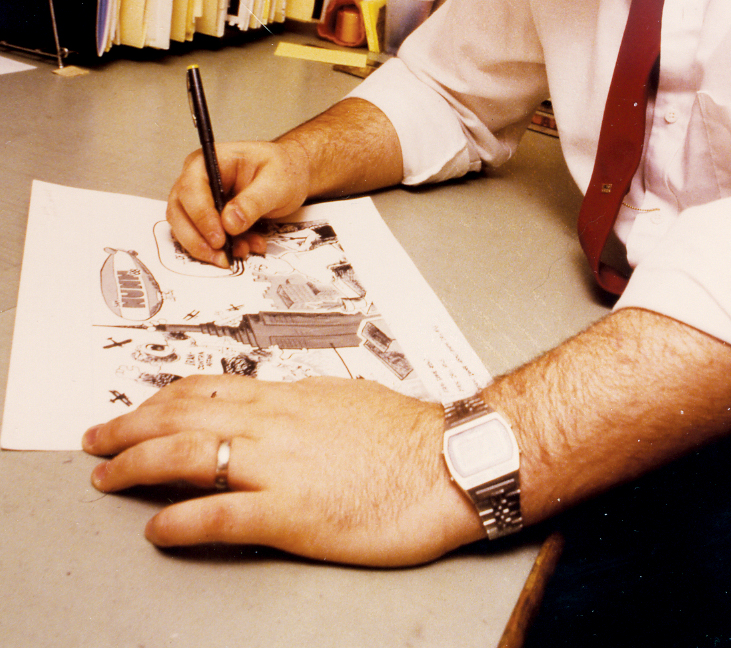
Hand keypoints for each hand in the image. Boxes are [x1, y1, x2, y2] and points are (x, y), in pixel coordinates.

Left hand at [82, 375, 479, 565]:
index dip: (159, 400)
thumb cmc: (406, 435)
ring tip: (106, 477)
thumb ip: (301, 407)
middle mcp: (274, 424)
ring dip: (137, 465)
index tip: (132, 411)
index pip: (206, 390)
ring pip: (188, 455)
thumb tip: (272, 410)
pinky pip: (220, 516)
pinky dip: (180, 521)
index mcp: (288, 397)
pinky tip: (157, 528)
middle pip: (183, 415)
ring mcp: (279, 467)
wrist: (447, 462)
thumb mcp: (345, 401)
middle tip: (95, 441)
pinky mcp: (291, 513)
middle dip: (130, 427)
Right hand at [167, 140, 311, 266]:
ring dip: (210, 248)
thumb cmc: (282, 169)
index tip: (219, 238)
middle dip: (199, 240)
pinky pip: (203, 238)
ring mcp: (199, 199)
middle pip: (179, 212)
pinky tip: (246, 247)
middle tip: (222, 257)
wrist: (291, 176)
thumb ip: (253, 202)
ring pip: (187, 230)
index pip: (191, 188)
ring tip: (242, 251)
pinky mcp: (207, 218)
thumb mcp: (276, 182)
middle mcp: (198, 179)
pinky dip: (222, 249)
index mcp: (210, 161)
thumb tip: (229, 223)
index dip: (201, 216)